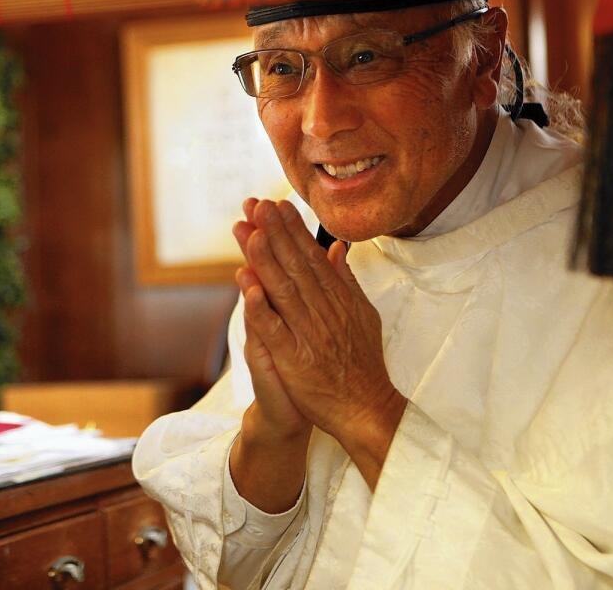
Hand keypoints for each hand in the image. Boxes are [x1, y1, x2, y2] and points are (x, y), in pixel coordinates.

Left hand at [233, 198, 407, 486]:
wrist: (366, 408)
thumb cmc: (363, 363)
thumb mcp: (362, 314)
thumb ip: (346, 280)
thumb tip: (336, 249)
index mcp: (338, 299)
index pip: (312, 257)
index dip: (293, 230)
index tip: (277, 205)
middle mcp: (324, 311)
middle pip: (295, 265)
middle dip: (274, 233)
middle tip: (256, 205)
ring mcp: (309, 334)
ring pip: (283, 290)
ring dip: (264, 259)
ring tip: (248, 231)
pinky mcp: (294, 359)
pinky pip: (274, 329)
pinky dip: (260, 307)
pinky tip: (245, 284)